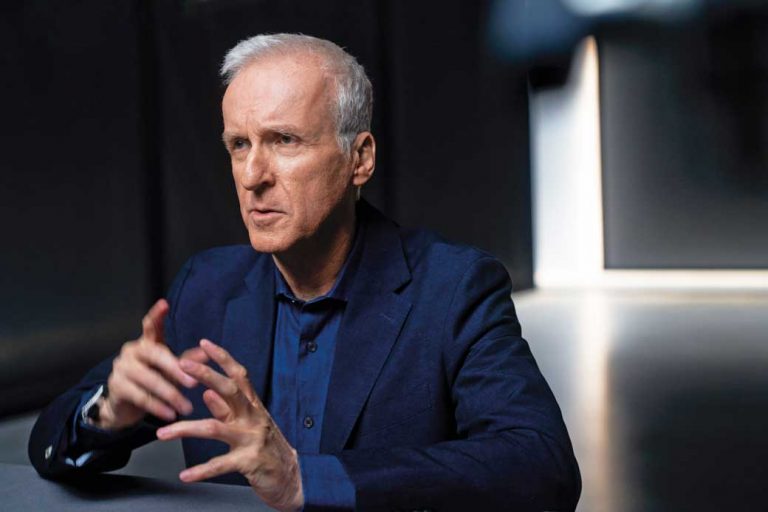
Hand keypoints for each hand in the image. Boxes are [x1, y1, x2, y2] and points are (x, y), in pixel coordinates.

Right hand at [97, 299, 206, 429]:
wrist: (126, 407)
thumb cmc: (154, 381)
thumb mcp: (172, 371)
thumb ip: (188, 360)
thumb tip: (209, 351)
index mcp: (147, 343)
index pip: (150, 325)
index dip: (157, 315)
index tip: (164, 303)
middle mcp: (132, 351)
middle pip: (155, 354)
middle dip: (175, 369)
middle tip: (193, 383)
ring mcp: (122, 368)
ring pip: (149, 379)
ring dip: (170, 395)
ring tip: (187, 408)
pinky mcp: (117, 387)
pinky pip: (140, 397)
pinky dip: (158, 407)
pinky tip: (171, 415)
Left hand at [156, 339, 303, 511]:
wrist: (290, 476)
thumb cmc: (266, 448)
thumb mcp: (248, 424)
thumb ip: (228, 409)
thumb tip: (207, 393)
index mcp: (252, 406)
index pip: (238, 375)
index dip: (222, 358)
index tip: (204, 343)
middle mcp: (253, 417)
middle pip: (229, 390)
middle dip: (206, 375)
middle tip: (182, 366)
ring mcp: (251, 438)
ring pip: (215, 427)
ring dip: (186, 429)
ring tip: (162, 433)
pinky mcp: (249, 461)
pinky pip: (221, 464)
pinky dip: (201, 471)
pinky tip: (185, 475)